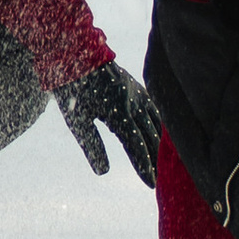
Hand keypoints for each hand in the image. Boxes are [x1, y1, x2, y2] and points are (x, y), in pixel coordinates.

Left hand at [58, 61, 161, 185]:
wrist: (76, 54)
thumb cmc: (73, 89)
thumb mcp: (78, 120)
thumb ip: (92, 146)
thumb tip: (104, 172)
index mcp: (119, 113)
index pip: (136, 146)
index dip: (144, 167)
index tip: (152, 184)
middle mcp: (134, 103)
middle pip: (151, 138)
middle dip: (157, 161)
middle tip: (163, 181)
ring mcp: (138, 94)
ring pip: (157, 124)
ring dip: (161, 144)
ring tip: (165, 163)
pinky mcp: (137, 87)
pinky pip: (154, 108)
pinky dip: (160, 124)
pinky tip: (162, 134)